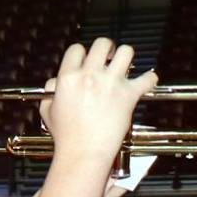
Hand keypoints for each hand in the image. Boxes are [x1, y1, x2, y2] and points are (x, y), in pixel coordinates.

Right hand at [40, 38, 156, 167]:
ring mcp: (111, 83)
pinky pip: (148, 78)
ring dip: (126, 57)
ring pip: (126, 52)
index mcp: (68, 78)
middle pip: (103, 44)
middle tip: (108, 56)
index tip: (85, 59)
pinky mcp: (129, 94)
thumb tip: (56, 81)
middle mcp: (90, 76)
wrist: (83, 152)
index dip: (81, 53)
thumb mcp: (47, 111)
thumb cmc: (67, 136)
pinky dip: (149, 79)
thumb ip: (51, 91)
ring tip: (124, 65)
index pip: (76, 50)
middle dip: (106, 48)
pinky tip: (145, 82)